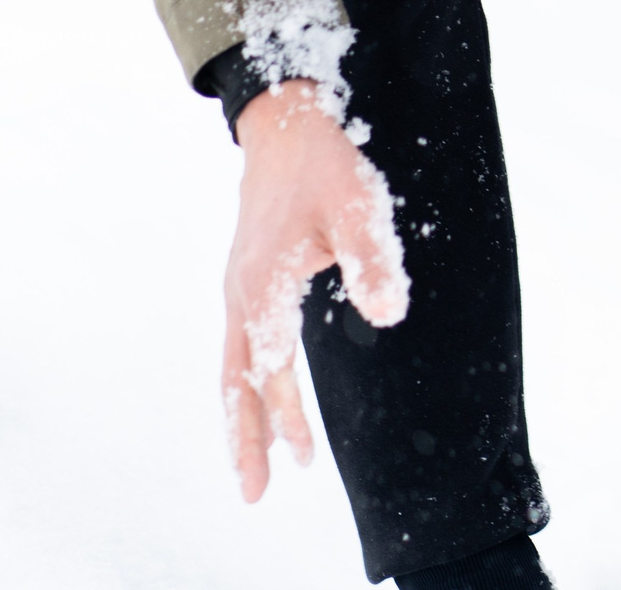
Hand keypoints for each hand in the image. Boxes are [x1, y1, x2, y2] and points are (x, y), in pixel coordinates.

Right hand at [222, 82, 409, 502]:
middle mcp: (242, 294)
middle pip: (237, 382)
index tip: (304, 453)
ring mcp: (238, 291)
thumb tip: (388, 315)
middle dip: (247, 439)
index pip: (271, 359)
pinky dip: (245, 389)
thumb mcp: (359, 205)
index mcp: (265, 281)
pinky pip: (239, 351)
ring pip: (233, 372)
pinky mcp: (246, 286)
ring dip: (244, 422)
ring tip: (258, 473)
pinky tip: (262, 409)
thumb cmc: (324, 165)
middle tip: (256, 493)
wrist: (284, 128)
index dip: (286, 407)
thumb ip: (372, 260)